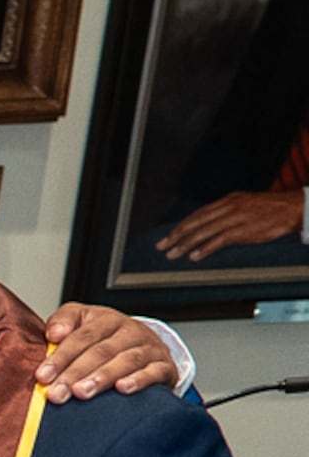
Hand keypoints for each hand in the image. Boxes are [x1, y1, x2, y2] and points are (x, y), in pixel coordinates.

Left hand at [35, 303, 187, 401]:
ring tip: (82, 392)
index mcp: (106, 319)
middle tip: (57, 392)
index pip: (82, 336)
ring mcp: (149, 348)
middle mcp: (130, 331)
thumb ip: (62, 322)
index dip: (61, 356)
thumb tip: (53, 333)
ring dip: (102, 378)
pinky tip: (122, 389)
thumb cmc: (105, 337)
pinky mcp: (164, 366)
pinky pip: (154, 372)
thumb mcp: (81, 322)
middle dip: (75, 373)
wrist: (145, 345)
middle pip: (101, 351)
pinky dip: (138, 380)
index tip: (43, 375)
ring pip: (126, 361)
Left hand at [155, 188, 306, 262]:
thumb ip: (228, 212)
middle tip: (162, 246)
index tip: (169, 235)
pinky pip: (219, 240)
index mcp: (228, 201)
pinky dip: (205, 248)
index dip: (182, 225)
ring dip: (186, 244)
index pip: (198, 214)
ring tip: (173, 254)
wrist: (293, 207)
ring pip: (204, 231)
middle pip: (196, 222)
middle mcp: (228, 207)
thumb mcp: (246, 203)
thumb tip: (211, 223)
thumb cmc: (271, 208)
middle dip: (176, 235)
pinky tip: (194, 256)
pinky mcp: (244, 230)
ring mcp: (235, 218)